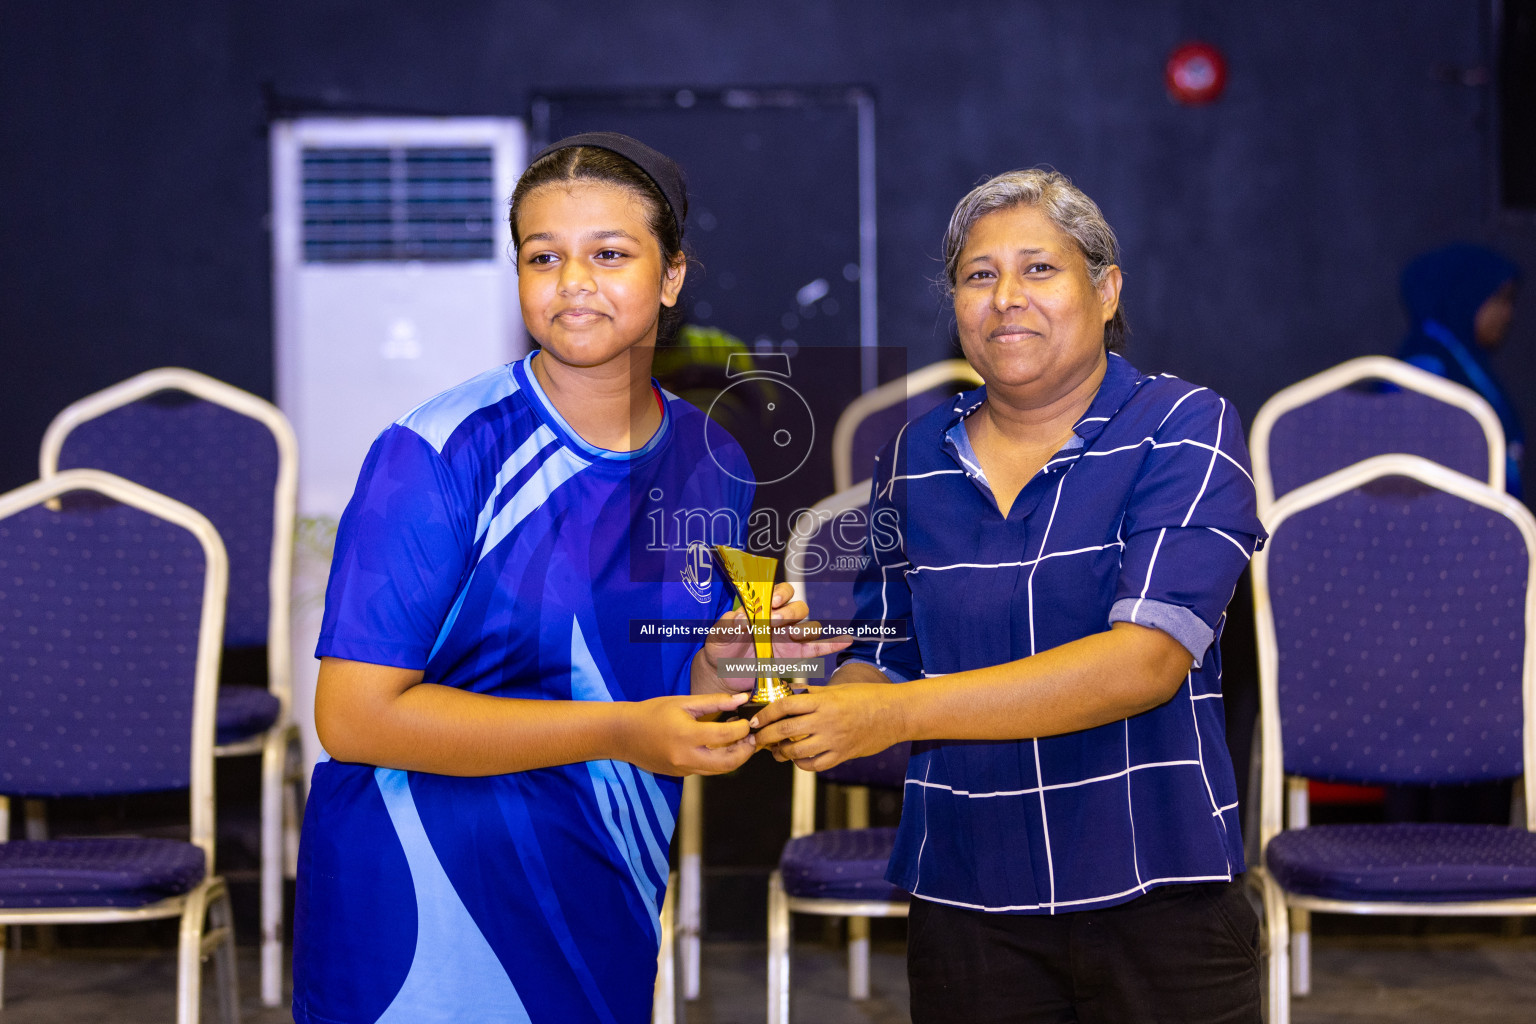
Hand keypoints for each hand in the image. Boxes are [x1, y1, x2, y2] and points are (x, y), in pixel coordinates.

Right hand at [618, 690, 757, 775]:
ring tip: (740, 741)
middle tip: (752, 737)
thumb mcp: (683, 702)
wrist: (623, 735)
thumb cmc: (652, 713)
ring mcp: (683, 769)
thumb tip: (742, 699)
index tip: (747, 721)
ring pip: (719, 770)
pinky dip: (719, 760)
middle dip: (745, 751)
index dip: (742, 728)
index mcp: (686, 735)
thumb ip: (714, 702)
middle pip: (728, 762)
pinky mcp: (681, 775)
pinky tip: (721, 745)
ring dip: (735, 758)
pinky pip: (706, 770)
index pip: (725, 735)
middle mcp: (686, 757)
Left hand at [695, 582, 852, 694]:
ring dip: (805, 629)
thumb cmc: (721, 649)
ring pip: (809, 627)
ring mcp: (790, 639)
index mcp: (764, 609)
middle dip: (790, 613)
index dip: (781, 594)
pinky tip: (845, 641)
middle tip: (775, 622)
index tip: (773, 603)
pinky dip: (832, 644)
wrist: (723, 674)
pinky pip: (817, 648)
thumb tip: (742, 616)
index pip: (781, 593)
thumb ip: (729, 624)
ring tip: (793, 636)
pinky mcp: (795, 656)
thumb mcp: (719, 634)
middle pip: (799, 608)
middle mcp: (781, 621)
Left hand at [748, 682, 906, 770]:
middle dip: (765, 736)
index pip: (784, 706)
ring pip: (796, 751)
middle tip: (757, 738)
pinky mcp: (842, 755)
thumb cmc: (868, 697)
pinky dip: (802, 764)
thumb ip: (813, 694)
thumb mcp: (838, 690)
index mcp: (823, 701)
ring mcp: (833, 740)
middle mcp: (825, 721)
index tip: (754, 720)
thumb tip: (790, 695)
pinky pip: (814, 765)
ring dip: (781, 752)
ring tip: (776, 750)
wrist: (895, 714)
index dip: (765, 714)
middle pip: (784, 730)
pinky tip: (798, 758)